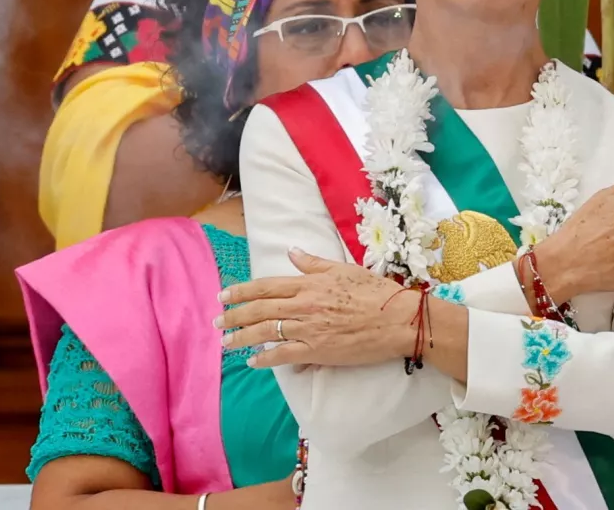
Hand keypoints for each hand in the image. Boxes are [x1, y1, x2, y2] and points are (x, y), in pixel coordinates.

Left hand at [214, 249, 410, 367]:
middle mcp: (303, 305)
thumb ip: (313, 263)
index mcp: (308, 284)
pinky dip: (266, 359)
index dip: (241, 292)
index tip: (223, 296)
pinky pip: (284, 356)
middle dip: (234, 316)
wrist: (397, 319)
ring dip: (242, 338)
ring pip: (266, 333)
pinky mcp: (318, 351)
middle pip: (259, 310)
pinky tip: (253, 362)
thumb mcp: (343, 269)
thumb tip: (292, 252)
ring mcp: (308, 330)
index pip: (265, 287)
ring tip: (227, 342)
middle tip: (217, 322)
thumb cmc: (375, 292)